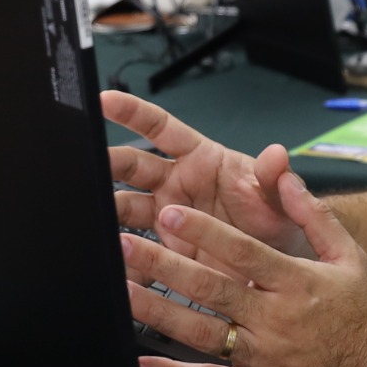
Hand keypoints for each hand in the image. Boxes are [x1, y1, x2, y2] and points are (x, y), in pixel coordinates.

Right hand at [105, 90, 308, 256]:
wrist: (275, 263)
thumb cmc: (274, 217)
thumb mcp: (278, 198)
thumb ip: (274, 179)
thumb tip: (278, 156)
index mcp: (199, 158)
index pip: (160, 128)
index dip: (133, 112)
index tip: (105, 100)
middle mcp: (174, 183)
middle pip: (130, 165)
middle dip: (106, 163)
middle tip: (87, 165)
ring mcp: (165, 215)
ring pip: (124, 206)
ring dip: (108, 212)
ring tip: (92, 220)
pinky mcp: (164, 249)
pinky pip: (136, 253)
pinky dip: (123, 260)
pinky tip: (110, 266)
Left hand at [119, 172, 366, 366]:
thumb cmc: (363, 315)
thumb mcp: (350, 258)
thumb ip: (315, 216)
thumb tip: (286, 175)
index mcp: (295, 282)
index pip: (243, 251)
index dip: (205, 230)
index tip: (170, 212)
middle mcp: (275, 319)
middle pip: (211, 289)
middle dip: (164, 267)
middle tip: (125, 248)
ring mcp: (263, 358)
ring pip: (201, 333)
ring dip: (158, 313)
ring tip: (121, 293)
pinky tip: (139, 364)